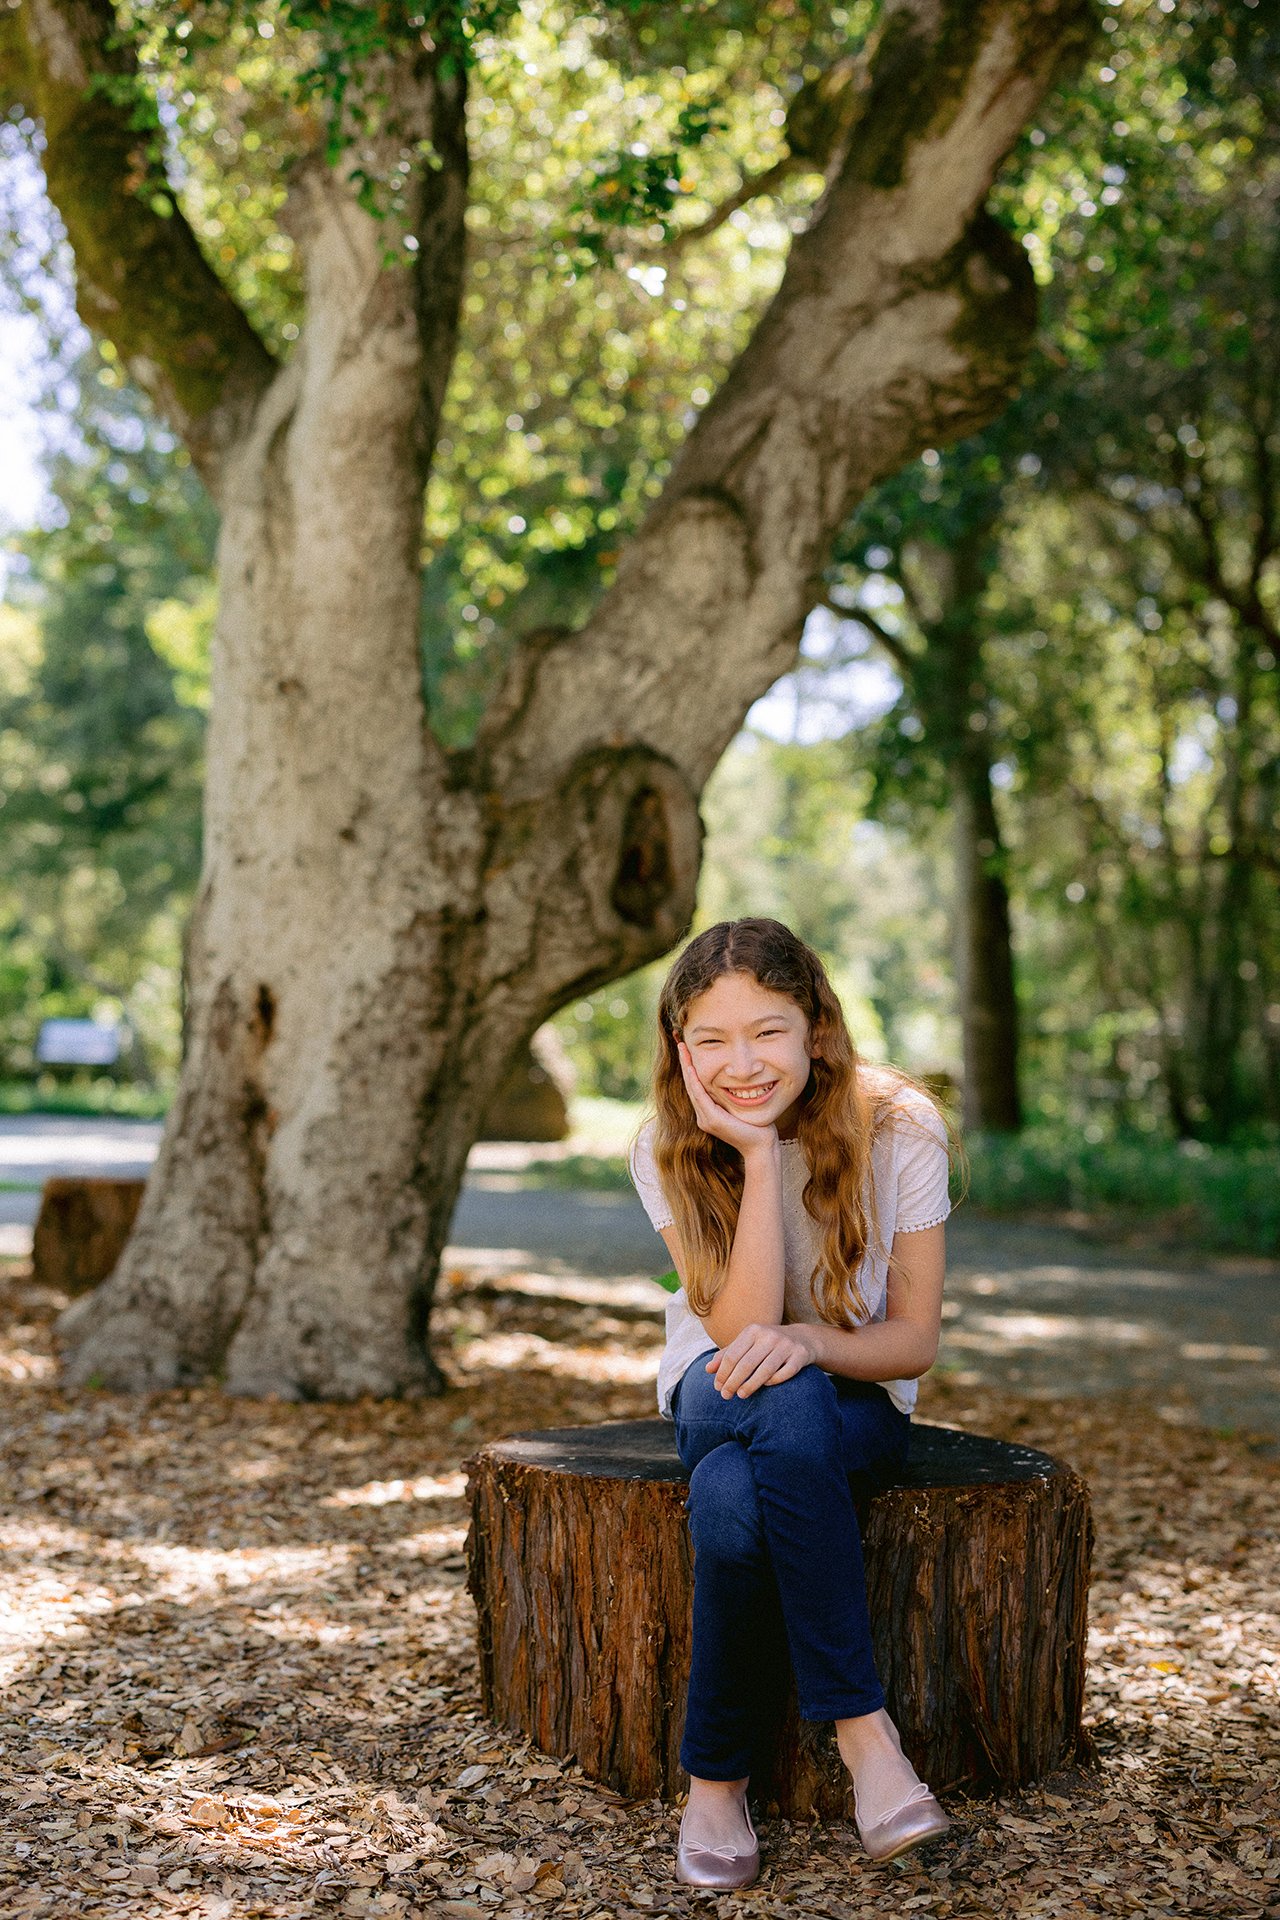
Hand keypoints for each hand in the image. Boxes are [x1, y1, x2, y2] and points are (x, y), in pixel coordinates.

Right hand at [677, 1039, 778, 1157]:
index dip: (690, 1068)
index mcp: (708, 1113)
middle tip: (680, 1044)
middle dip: (685, 1063)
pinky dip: (695, 1082)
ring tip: (683, 1051)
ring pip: (692, 1088)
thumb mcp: (741, 1107)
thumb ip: (734, 1095)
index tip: (688, 1050)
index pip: (696, 1086)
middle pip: (690, 1085)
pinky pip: (701, 1097)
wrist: (761, 1147)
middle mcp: (703, 1117)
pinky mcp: (713, 1120)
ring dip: (687, 1068)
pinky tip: (691, 1069)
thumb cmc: (757, 1127)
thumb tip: (737, 1078)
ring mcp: (706, 1119)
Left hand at [706, 1322, 818, 1397]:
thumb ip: (727, 1355)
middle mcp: (769, 1335)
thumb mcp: (747, 1344)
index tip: (717, 1388)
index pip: (732, 1355)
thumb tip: (707, 1369)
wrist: (802, 1338)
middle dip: (733, 1382)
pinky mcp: (800, 1355)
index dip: (722, 1373)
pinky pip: (785, 1372)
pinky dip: (774, 1381)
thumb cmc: (767, 1344)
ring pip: (765, 1370)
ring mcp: (786, 1345)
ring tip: (740, 1395)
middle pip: (746, 1363)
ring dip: (751, 1385)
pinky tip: (766, 1387)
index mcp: (753, 1331)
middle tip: (725, 1396)